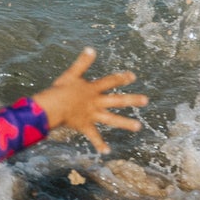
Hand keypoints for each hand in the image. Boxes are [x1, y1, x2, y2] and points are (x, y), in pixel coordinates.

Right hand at [33, 48, 147, 155]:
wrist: (53, 107)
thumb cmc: (60, 90)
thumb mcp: (71, 74)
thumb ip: (82, 63)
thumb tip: (92, 48)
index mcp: (92, 89)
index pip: (110, 81)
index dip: (121, 78)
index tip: (133, 76)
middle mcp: (96, 102)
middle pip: (117, 100)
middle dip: (132, 100)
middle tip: (146, 101)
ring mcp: (92, 115)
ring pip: (111, 119)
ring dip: (125, 123)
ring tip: (138, 127)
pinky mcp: (85, 126)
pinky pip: (93, 136)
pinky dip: (99, 144)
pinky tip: (107, 151)